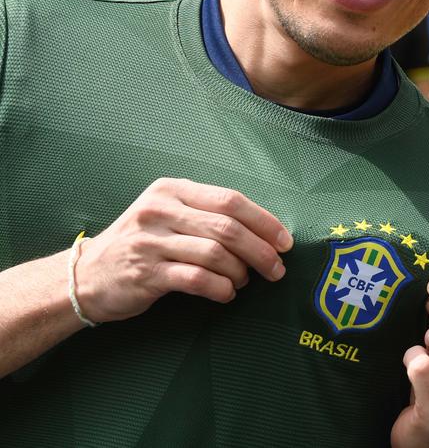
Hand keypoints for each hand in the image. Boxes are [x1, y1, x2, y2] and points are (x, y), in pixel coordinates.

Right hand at [74, 178, 291, 322]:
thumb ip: (207, 215)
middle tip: (277, 269)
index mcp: (172, 190)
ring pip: (216, 253)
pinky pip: (197, 279)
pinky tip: (226, 294)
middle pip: (228, 227)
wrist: (85, 277)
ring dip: (240, 272)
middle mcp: (160, 210)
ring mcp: (150, 241)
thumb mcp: (168, 215)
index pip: (231, 200)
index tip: (286, 242)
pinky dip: (221, 288)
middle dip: (261, 250)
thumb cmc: (141, 245)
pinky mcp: (145, 273)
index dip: (264, 221)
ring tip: (244, 281)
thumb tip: (264, 231)